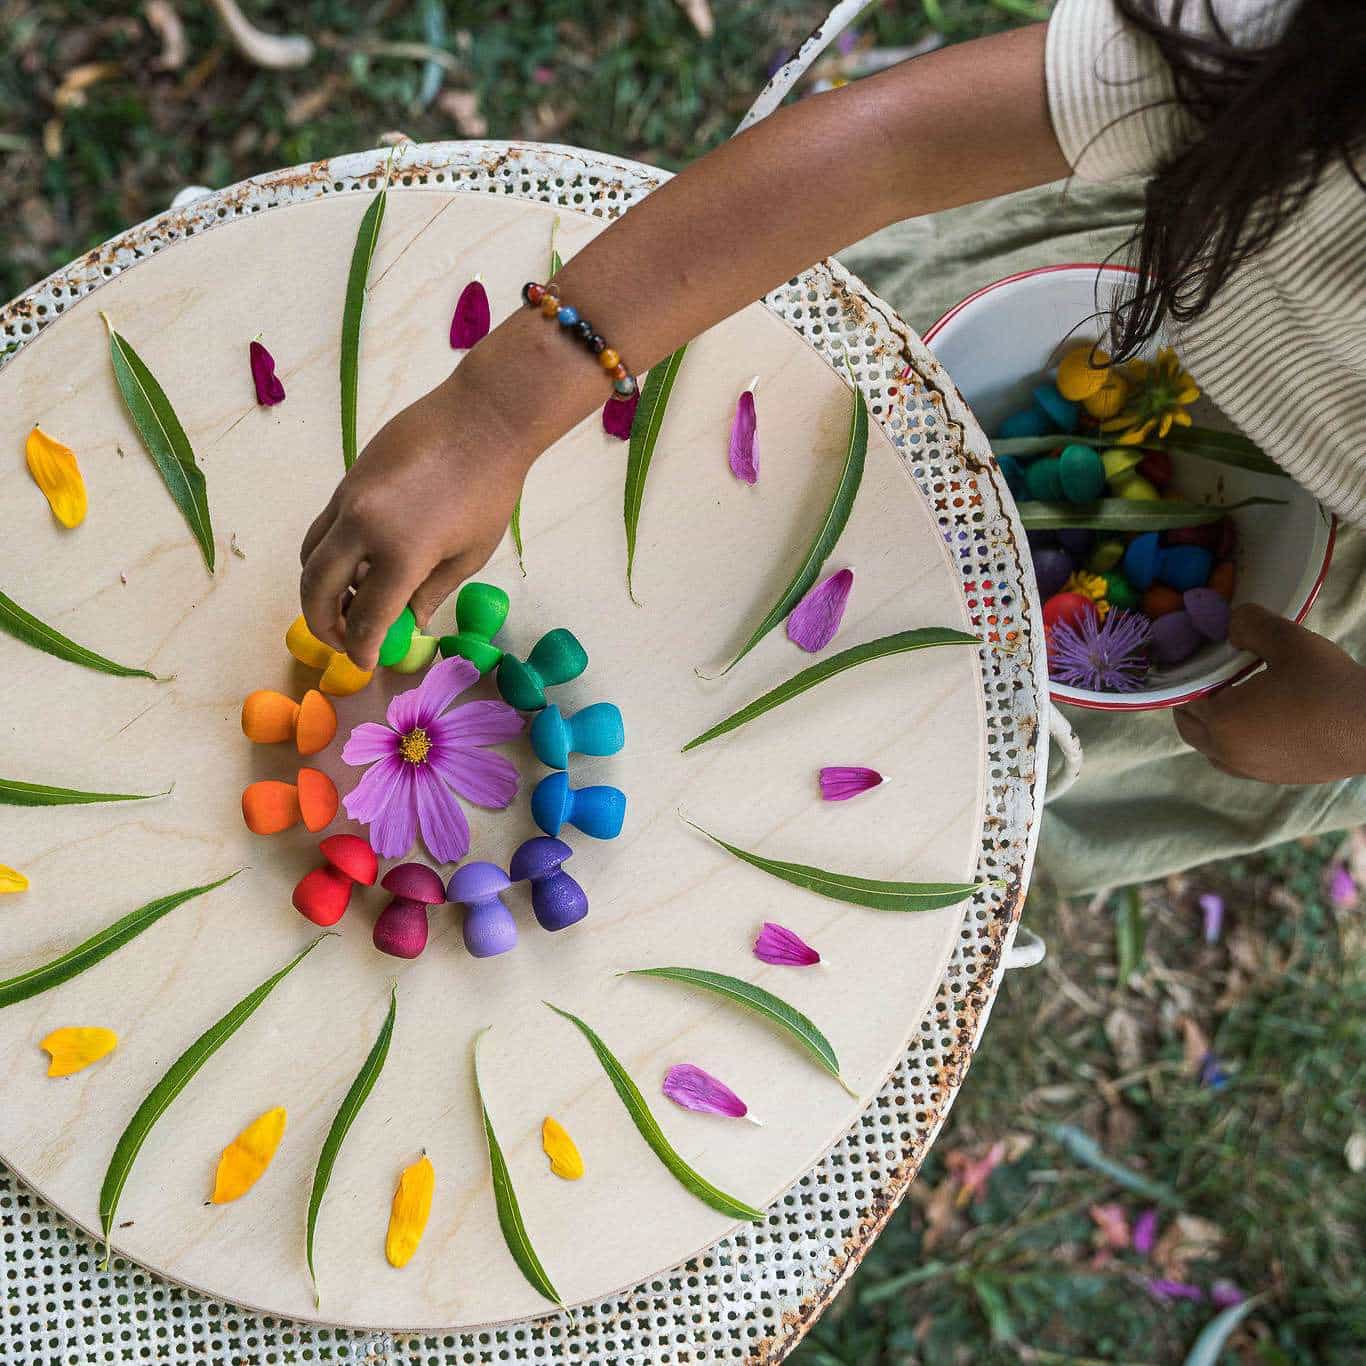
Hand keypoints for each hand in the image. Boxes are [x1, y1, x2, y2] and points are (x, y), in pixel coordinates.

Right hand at [299, 377, 527, 669]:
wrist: (483, 419)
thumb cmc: (489, 490)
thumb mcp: (468, 555)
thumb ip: (429, 593)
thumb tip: (405, 624)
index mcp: (401, 554)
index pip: (365, 618)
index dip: (361, 649)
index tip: (365, 664)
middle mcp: (363, 527)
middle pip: (316, 588)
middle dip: (322, 624)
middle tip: (341, 642)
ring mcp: (348, 499)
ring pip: (310, 555)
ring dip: (318, 588)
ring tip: (346, 606)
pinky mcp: (347, 479)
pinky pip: (324, 527)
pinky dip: (330, 555)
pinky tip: (358, 566)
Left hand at [1174, 603, 1365, 782]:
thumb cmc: (1330, 685)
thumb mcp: (1289, 641)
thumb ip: (1250, 625)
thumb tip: (1228, 622)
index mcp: (1222, 721)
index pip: (1184, 698)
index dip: (1190, 677)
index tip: (1204, 660)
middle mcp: (1228, 752)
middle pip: (1189, 726)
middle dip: (1193, 701)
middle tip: (1214, 677)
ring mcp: (1251, 771)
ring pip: (1210, 747)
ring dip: (1210, 725)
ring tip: (1233, 698)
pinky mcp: (1273, 778)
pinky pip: (1235, 761)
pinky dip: (1232, 743)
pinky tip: (1256, 722)